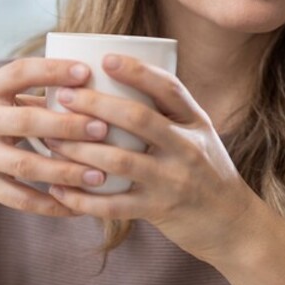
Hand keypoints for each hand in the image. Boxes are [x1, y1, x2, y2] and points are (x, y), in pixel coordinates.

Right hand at [0, 58, 114, 217]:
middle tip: (103, 128)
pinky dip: (49, 204)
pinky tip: (76, 207)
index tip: (86, 71)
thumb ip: (28, 95)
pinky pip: (19, 198)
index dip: (52, 71)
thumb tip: (85, 87)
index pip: (19, 72)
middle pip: (27, 121)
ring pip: (27, 165)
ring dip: (65, 171)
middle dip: (67, 126)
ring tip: (99, 175)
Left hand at [40, 54, 261, 264]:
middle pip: (138, 118)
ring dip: (80, 150)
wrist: (234, 224)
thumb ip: (168, 115)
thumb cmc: (207, 173)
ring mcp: (173, 181)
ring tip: (50, 141)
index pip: (168, 88)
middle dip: (96, 105)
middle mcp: (187, 148)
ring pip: (119, 160)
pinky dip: (83, 198)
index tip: (105, 59)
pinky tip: (59, 191)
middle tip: (65, 97)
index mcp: (195, 123)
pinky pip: (114, 205)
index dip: (136, 71)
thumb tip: (117, 85)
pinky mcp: (159, 211)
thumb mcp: (199, 136)